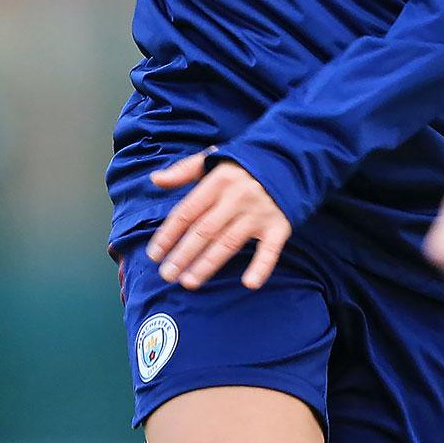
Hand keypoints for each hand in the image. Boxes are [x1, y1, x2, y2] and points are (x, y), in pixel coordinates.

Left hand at [146, 153, 289, 290]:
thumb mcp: (213, 160)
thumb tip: (155, 180)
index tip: (154, 255)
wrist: (289, 159)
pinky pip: (270, 248)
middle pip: (205, 230)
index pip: (187, 211)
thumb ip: (184, 170)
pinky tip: (250, 283)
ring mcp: (260, 212)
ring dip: (208, 264)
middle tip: (167, 275)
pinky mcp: (280, 224)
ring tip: (189, 282)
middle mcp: (238, 196)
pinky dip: (262, 265)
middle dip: (183, 254)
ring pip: (229, 242)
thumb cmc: (244, 165)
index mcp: (219, 181)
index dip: (169, 234)